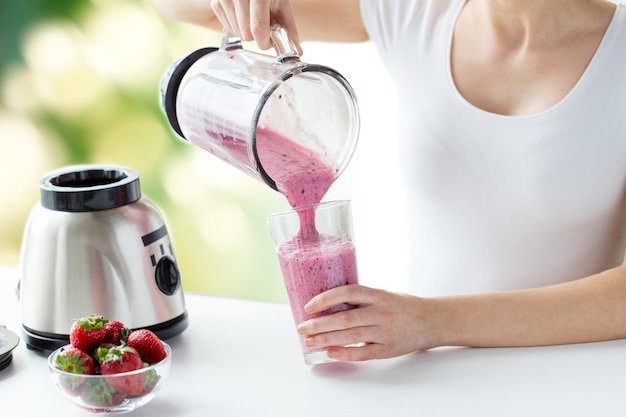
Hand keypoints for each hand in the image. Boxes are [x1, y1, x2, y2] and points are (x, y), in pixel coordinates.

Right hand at [210, 0, 301, 51]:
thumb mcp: (282, 4)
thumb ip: (289, 28)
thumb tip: (297, 52)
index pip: (258, 28)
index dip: (264, 41)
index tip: (268, 42)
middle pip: (246, 33)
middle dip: (257, 35)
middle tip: (263, 23)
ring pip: (237, 33)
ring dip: (247, 32)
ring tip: (253, 16)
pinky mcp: (216, 2)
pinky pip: (228, 28)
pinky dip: (237, 27)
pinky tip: (243, 16)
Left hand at [296, 284, 439, 360]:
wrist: (432, 321)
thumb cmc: (403, 306)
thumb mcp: (383, 294)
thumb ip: (360, 298)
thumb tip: (327, 303)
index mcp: (378, 295)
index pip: (347, 292)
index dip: (325, 299)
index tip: (309, 306)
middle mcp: (381, 312)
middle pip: (344, 318)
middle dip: (318, 324)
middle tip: (301, 327)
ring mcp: (385, 332)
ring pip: (350, 336)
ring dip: (325, 339)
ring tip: (309, 341)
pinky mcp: (387, 349)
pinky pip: (362, 353)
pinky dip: (344, 353)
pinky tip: (330, 352)